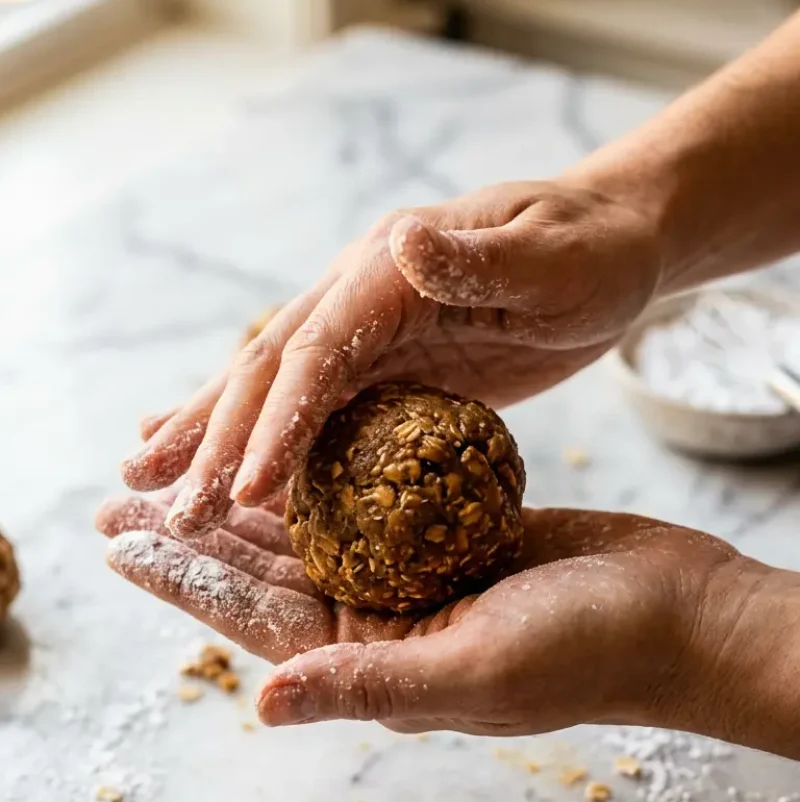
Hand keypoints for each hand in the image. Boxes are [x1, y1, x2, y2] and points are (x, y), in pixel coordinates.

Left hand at [95, 496, 742, 736]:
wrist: (676, 611)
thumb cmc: (589, 652)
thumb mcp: (474, 673)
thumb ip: (368, 685)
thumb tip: (257, 705)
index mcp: (375, 664)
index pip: (256, 622)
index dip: (184, 583)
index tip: (118, 543)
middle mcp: (384, 621)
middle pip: (269, 569)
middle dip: (197, 531)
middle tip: (126, 491)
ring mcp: (417, 573)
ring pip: (313, 526)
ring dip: (250, 494)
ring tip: (191, 458)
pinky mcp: (450, 531)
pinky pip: (374, 493)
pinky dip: (331, 463)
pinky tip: (294, 435)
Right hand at [120, 180, 661, 537]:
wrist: (606, 243)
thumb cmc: (592, 253)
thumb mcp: (553, 259)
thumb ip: (478, 260)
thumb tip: (401, 239)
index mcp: (391, 271)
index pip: (318, 353)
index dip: (276, 421)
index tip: (244, 488)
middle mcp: (360, 296)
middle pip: (271, 372)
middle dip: (212, 438)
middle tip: (150, 498)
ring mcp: (366, 329)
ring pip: (274, 390)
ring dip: (210, 437)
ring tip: (144, 479)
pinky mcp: (384, 363)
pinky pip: (313, 407)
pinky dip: (261, 437)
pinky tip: (224, 463)